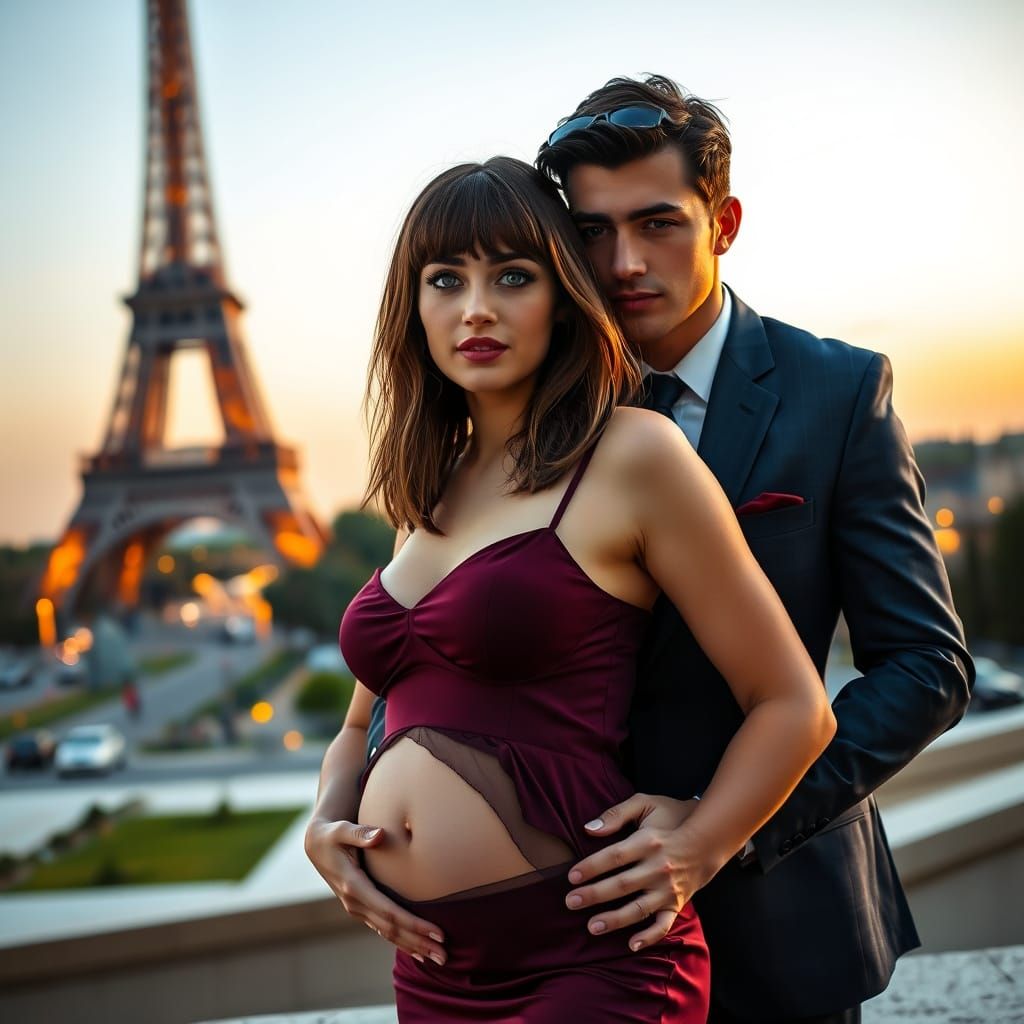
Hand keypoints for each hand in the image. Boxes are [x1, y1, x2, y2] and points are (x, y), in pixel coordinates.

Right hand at [304, 816, 446, 964]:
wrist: (316, 845)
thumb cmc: (332, 835)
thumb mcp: (341, 830)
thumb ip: (360, 833)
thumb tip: (379, 835)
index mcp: (354, 886)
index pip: (389, 912)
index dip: (414, 924)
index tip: (437, 932)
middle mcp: (355, 903)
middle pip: (391, 929)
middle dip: (419, 943)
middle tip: (444, 956)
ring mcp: (357, 909)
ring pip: (388, 933)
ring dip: (413, 946)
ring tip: (437, 959)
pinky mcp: (361, 908)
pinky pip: (383, 929)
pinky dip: (401, 940)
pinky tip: (417, 950)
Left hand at [565, 793, 720, 951]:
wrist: (707, 839)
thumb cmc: (670, 817)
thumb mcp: (645, 803)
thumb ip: (616, 814)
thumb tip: (588, 829)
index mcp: (649, 841)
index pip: (615, 856)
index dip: (591, 866)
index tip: (571, 876)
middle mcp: (659, 867)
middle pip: (622, 884)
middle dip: (594, 894)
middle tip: (570, 902)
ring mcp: (669, 889)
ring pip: (639, 908)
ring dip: (615, 920)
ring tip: (591, 926)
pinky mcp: (677, 903)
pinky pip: (663, 925)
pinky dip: (649, 937)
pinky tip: (631, 945)